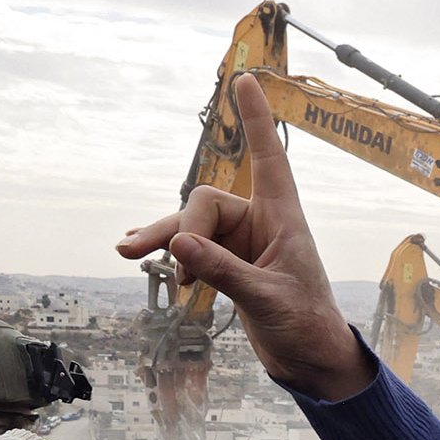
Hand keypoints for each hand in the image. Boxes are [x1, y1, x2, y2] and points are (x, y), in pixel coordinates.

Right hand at [116, 73, 372, 400]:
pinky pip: (191, 249)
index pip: (269, 158)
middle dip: (180, 229)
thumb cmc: (306, 327)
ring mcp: (242, 244)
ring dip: (164, 240)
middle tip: (162, 261)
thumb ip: (224, 272)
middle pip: (205, 203)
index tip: (246, 78)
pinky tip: (141, 253)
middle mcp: (261, 224)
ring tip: (129, 252)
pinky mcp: (229, 265)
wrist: (310, 362)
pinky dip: (170, 253)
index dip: (256, 119)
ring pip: (192, 227)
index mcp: (284, 219)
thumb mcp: (267, 300)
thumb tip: (179, 244)